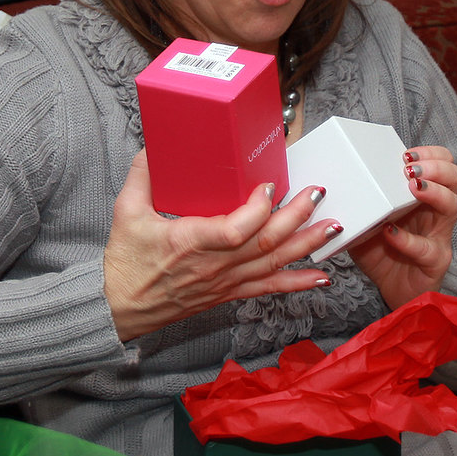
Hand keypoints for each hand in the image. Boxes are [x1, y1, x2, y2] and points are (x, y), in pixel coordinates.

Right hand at [103, 149, 339, 340]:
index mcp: (190, 242)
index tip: (269, 185)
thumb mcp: (126, 213)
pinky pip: (268, 288)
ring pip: (274, 262)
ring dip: (307, 244)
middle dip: (297, 216)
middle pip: (265, 242)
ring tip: (335, 227)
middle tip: (318, 193)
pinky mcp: (229, 292)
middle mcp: (215, 264)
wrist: (121, 309)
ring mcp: (225, 281)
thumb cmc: (125, 264)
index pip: (234, 229)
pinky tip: (322, 277)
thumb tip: (154, 146)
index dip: (258, 209)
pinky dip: (297, 283)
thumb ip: (143, 176)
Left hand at [346, 145, 456, 309]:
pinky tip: (390, 232)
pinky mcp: (435, 261)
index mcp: (422, 198)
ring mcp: (439, 236)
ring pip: (452, 206)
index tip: (406, 154)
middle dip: (436, 166)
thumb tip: (326, 184)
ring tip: (413, 187)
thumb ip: (356, 204)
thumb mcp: (365, 222)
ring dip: (433, 192)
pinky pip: (427, 248)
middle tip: (410, 168)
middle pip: (454, 178)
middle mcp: (435, 213)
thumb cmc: (382, 254)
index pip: (441, 164)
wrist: (393, 292)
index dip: (431, 154)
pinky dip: (407, 239)